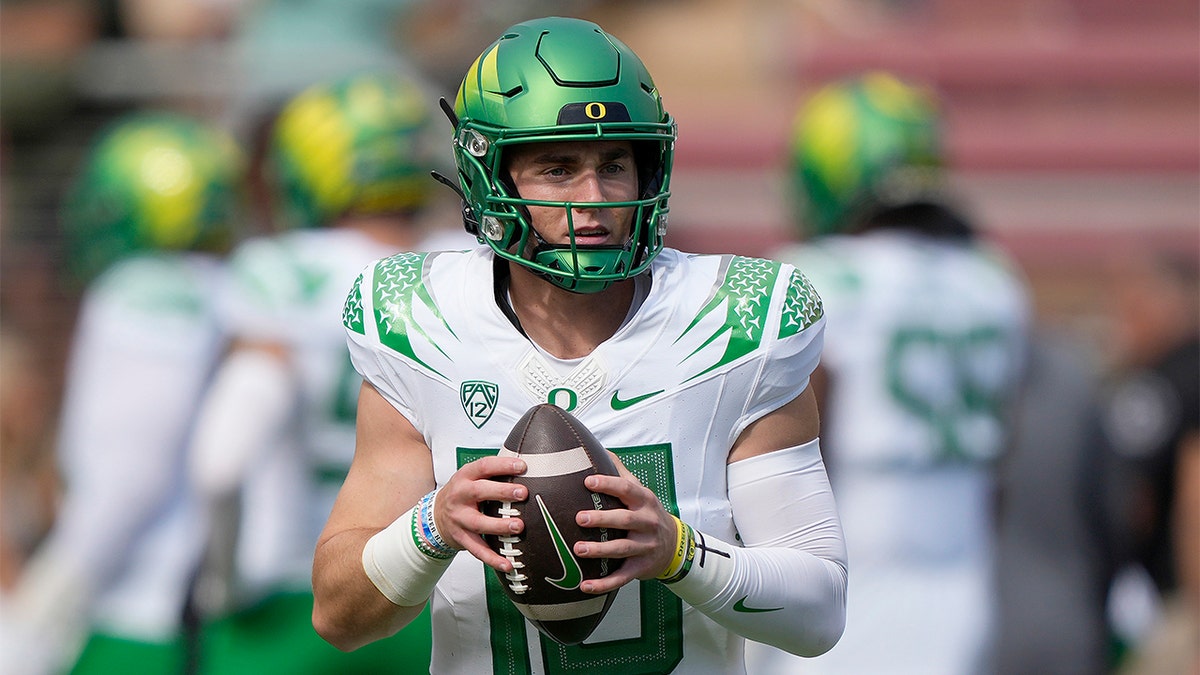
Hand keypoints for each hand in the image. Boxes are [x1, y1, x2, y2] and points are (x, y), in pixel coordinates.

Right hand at [432, 456, 527, 572]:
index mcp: (465, 476)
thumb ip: (494, 473)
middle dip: (502, 492)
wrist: (434, 515)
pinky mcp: (461, 538)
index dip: (503, 465)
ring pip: (478, 523)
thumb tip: (528, 464)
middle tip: (523, 493)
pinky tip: (508, 564)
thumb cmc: (463, 493)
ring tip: (518, 527)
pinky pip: (477, 550)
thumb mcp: (472, 477)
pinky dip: (492, 559)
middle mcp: (460, 496)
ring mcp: (459, 518)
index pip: (484, 467)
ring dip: (499, 526)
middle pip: (479, 492)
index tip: (522, 466)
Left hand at [572, 452, 676, 593]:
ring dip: (600, 550)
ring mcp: (645, 547)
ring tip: (579, 549)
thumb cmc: (648, 514)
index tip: (588, 481)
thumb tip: (602, 450)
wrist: (675, 546)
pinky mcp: (641, 568)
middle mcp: (647, 523)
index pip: (627, 490)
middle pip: (624, 520)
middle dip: (602, 519)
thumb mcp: (641, 492)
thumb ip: (621, 472)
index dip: (608, 485)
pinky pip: (622, 577)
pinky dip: (604, 583)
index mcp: (645, 501)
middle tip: (579, 518)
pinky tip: (585, 586)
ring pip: (622, 549)